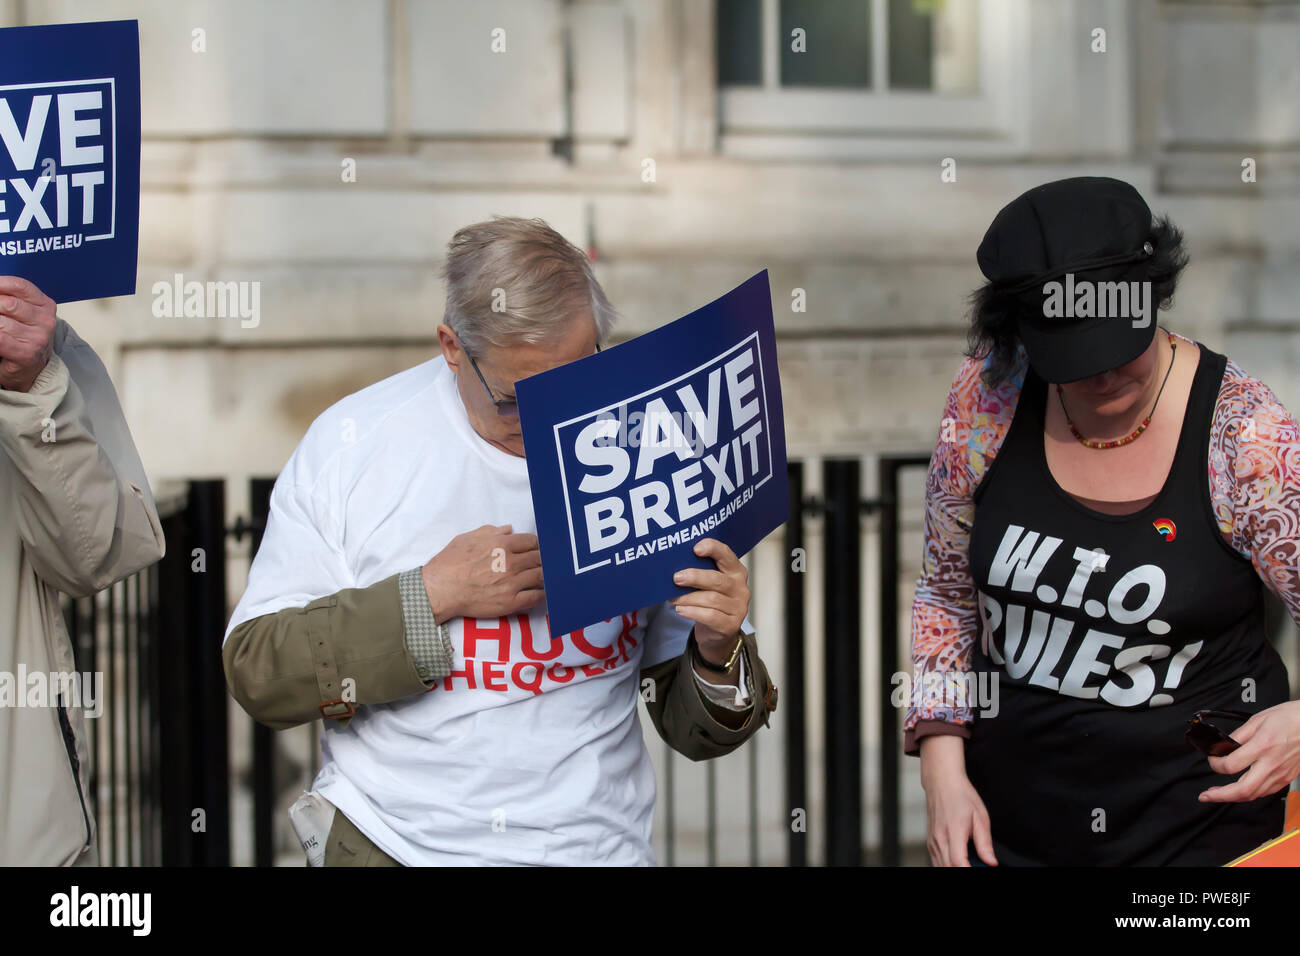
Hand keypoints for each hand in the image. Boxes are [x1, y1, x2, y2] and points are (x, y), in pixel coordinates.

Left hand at [0, 276, 56, 391]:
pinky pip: (0, 339)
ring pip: (1, 322)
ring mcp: (38, 338)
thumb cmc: (22, 337)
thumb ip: (11, 298)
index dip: (0, 284)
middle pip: (8, 303)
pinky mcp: (26, 354)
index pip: (20, 286)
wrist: (30, 369)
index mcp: (46, 305)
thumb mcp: (24, 313)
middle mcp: (46, 321)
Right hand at [421, 524, 542, 621]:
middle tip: (543, 564)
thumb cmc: (449, 564)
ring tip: (544, 577)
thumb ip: (490, 531)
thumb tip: (508, 529)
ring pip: (540, 577)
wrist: (440, 590)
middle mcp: (510, 562)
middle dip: (543, 560)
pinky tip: (540, 592)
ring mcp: (512, 583)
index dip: (537, 545)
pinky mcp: (510, 602)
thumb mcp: (466, 539)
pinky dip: (541, 594)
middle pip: (539, 558)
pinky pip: (535, 597)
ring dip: (544, 576)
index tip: (537, 549)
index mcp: (501, 544)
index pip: (531, 541)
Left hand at [669, 537, 749, 666]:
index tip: (695, 548)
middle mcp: (740, 588)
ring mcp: (738, 608)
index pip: (727, 555)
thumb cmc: (710, 602)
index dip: (713, 548)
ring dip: (688, 598)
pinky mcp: (731, 625)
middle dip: (695, 577)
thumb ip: (700, 573)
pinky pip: (710, 616)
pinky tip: (680, 610)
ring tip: (673, 598)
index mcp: (736, 572)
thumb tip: (674, 566)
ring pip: (711, 599)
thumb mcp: (708, 585)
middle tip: (676, 578)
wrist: (718, 632)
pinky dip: (692, 612)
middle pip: (717, 579)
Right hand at [921, 734, 997, 866]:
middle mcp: (939, 839)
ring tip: (971, 862)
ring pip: (940, 867)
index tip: (980, 869)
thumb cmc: (960, 795)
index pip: (958, 862)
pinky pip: (937, 861)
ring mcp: (932, 842)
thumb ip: (985, 842)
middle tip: (978, 866)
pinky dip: (948, 865)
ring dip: (955, 868)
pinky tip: (960, 860)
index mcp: (953, 832)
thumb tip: (991, 862)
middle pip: (948, 868)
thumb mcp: (980, 817)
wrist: (941, 782)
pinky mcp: (930, 842)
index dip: (968, 871)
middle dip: (963, 870)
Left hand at [1200, 700, 1299, 802]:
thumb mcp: (1258, 720)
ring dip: (1234, 797)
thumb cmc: (1290, 718)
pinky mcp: (1287, 778)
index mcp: (1262, 746)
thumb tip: (1222, 745)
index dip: (1215, 765)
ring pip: (1255, 795)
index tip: (1211, 760)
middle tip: (1206, 795)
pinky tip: (1241, 789)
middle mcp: (1272, 764)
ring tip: (1220, 793)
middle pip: (1243, 790)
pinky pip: (1266, 792)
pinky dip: (1251, 793)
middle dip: (1220, 796)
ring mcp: (1281, 774)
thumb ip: (1238, 735)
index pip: (1231, 765)